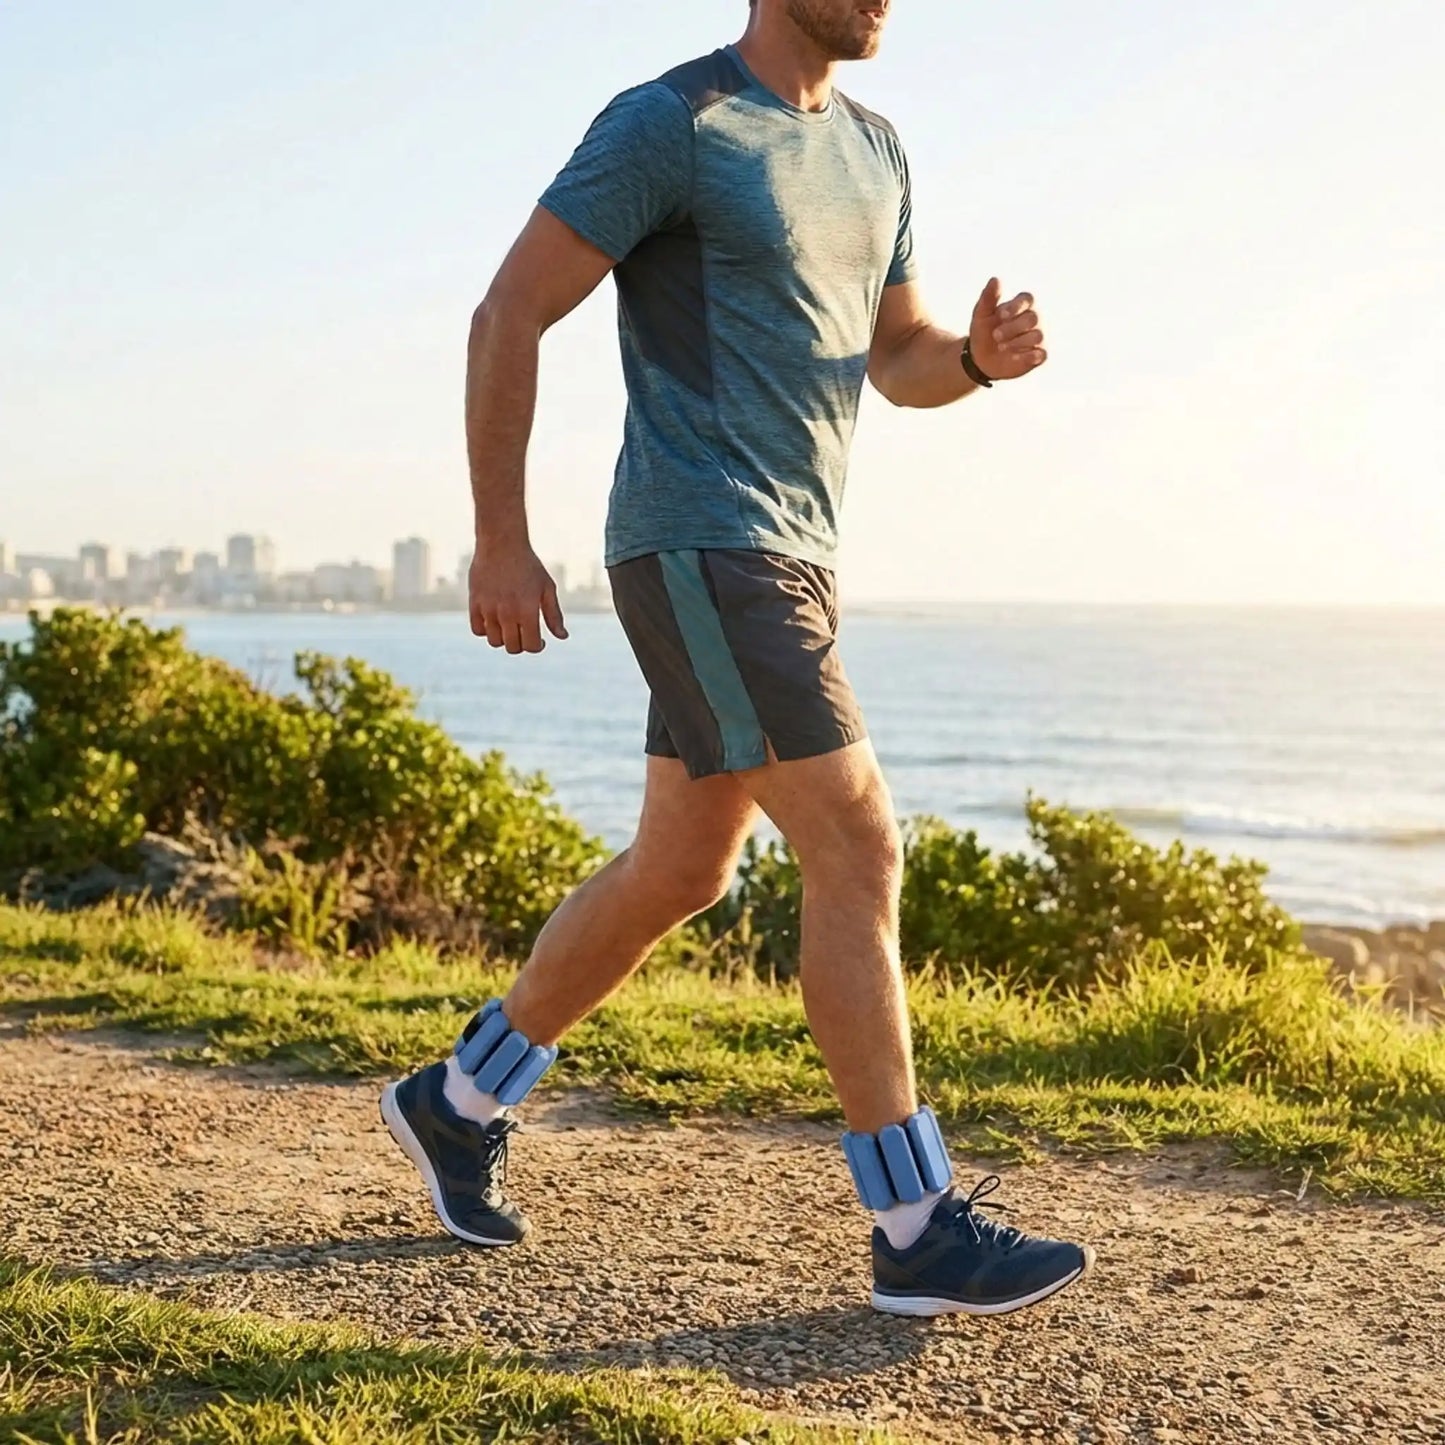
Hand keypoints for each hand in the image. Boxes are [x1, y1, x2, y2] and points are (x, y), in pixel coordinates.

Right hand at [468, 539, 567, 653]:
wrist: (502, 543)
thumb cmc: (529, 566)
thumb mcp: (547, 589)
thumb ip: (554, 615)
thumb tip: (562, 637)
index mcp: (528, 611)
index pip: (531, 646)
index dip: (538, 647)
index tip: (540, 640)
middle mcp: (507, 614)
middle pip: (513, 648)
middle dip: (522, 644)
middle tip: (525, 633)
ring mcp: (489, 609)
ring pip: (494, 642)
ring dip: (504, 638)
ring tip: (510, 626)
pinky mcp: (474, 603)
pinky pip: (477, 630)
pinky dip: (486, 630)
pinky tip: (494, 620)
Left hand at [969, 277, 1046, 381]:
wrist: (981, 360)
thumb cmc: (983, 333)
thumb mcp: (981, 315)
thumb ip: (988, 297)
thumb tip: (995, 279)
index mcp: (1021, 305)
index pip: (1027, 299)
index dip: (1016, 307)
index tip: (1001, 316)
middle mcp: (1034, 319)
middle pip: (1033, 319)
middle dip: (1013, 328)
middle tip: (996, 336)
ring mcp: (1038, 337)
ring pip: (1038, 336)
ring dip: (1018, 342)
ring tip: (1001, 347)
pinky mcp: (1039, 355)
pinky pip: (1041, 354)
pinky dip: (1027, 356)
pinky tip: (1012, 357)